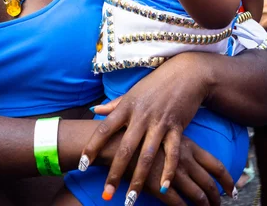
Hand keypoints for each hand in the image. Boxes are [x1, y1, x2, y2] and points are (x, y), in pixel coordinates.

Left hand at [80, 53, 228, 200]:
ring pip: (147, 155)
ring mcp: (159, 122)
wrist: (185, 74)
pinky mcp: (177, 127)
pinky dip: (168, 170)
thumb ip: (114, 105)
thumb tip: (95, 110)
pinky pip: (172, 152)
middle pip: (124, 148)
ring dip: (138, 179)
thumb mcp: (133, 92)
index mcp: (127, 106)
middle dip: (114, 173)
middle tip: (107, 195)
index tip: (82, 165)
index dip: (92, 147)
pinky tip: (163, 187)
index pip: (104, 129)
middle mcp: (141, 115)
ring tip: (130, 199)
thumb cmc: (156, 84)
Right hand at [141, 136, 233, 204]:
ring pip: (197, 196)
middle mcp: (184, 159)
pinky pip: (178, 204)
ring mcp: (173, 173)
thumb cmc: (139, 132)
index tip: (232, 190)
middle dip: (216, 198)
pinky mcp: (159, 186)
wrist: (116, 139)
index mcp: (187, 145)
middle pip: (209, 183)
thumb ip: (175, 141)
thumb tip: (185, 152)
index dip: (227, 179)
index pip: (216, 164)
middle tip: (219, 205)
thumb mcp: (162, 130)